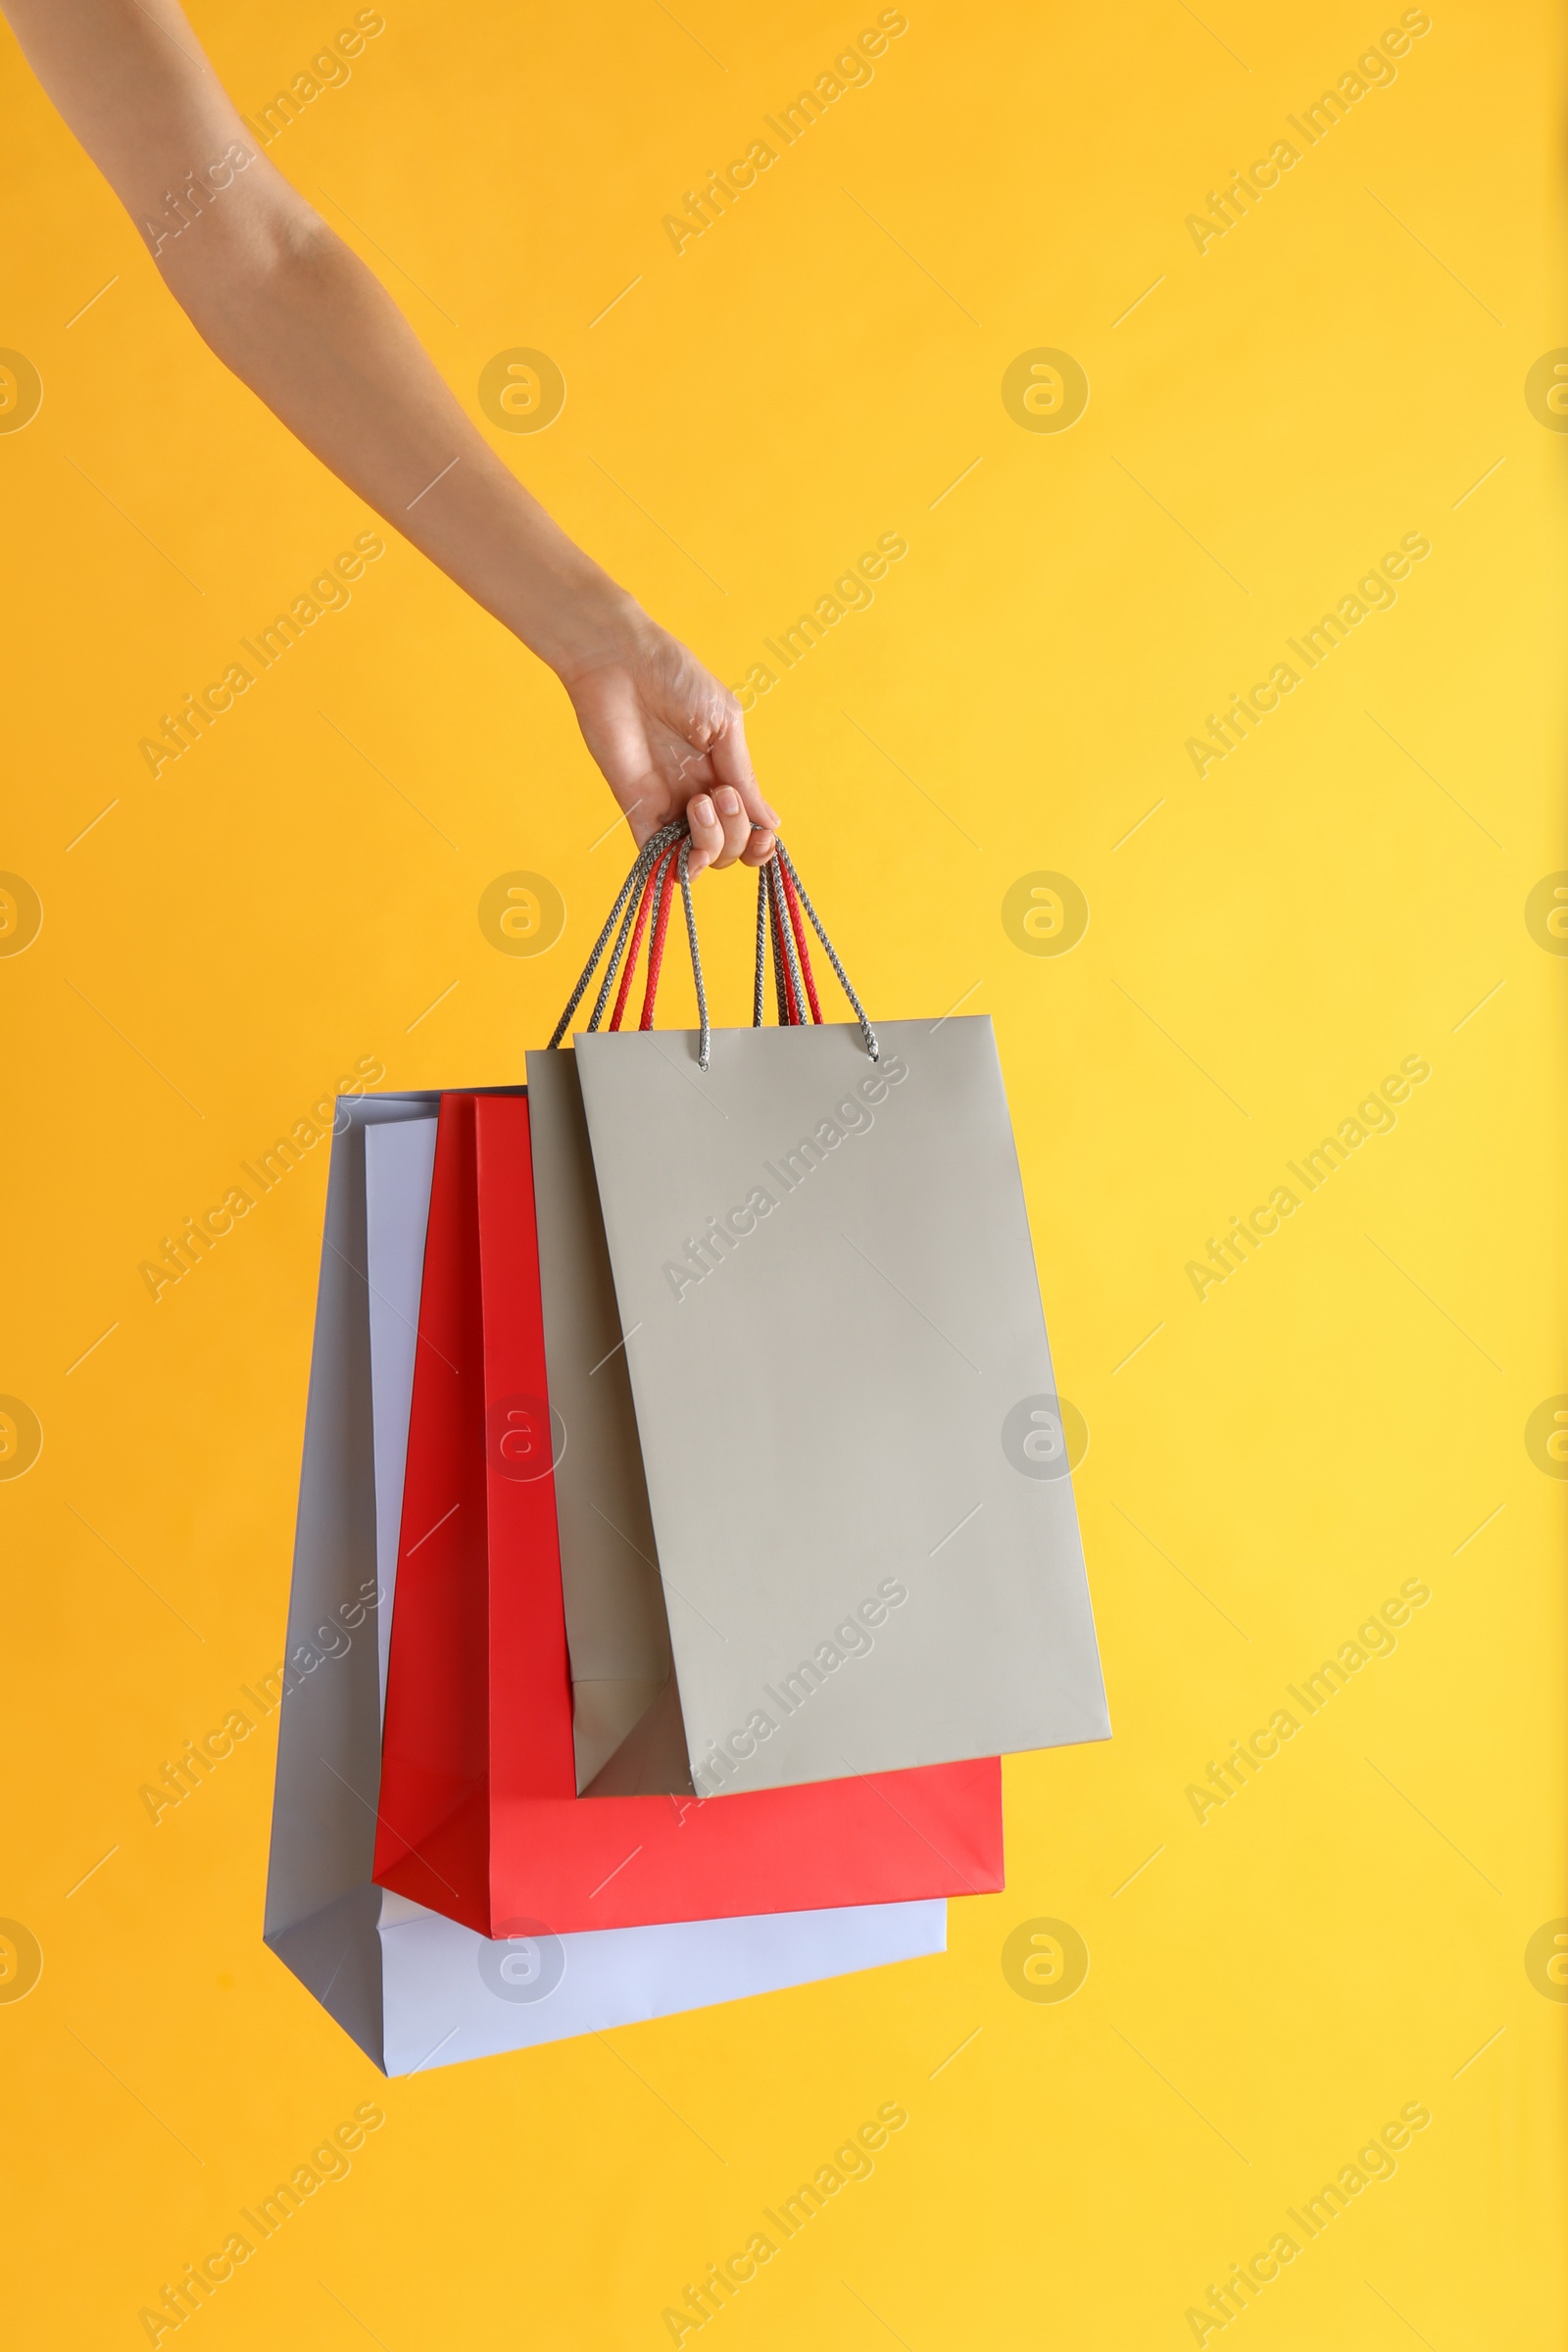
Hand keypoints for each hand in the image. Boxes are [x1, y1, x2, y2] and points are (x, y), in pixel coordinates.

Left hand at [559, 607, 778, 878]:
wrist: (620, 660)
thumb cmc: (676, 677)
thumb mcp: (725, 724)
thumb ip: (744, 774)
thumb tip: (770, 822)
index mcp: (722, 775)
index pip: (747, 829)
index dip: (759, 843)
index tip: (765, 834)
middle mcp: (696, 796)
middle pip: (726, 848)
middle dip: (734, 832)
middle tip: (721, 793)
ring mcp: (666, 805)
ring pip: (697, 859)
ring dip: (711, 844)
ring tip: (700, 803)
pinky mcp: (634, 809)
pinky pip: (655, 857)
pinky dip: (674, 868)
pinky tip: (686, 851)